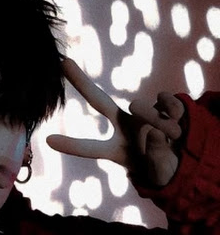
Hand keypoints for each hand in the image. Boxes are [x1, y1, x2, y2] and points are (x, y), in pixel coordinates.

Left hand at [46, 58, 184, 185]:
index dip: (72, 146)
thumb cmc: (163, 168)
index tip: (47, 140)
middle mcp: (124, 127)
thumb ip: (156, 158)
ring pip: (145, 111)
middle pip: (100, 101)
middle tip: (63, 62)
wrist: (187, 158)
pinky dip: (174, 114)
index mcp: (116, 149)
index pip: (92, 148)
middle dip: (82, 82)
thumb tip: (151, 131)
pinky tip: (179, 123)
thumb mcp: (158, 172)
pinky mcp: (163, 103)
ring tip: (172, 138)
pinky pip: (166, 102)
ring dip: (160, 125)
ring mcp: (142, 113)